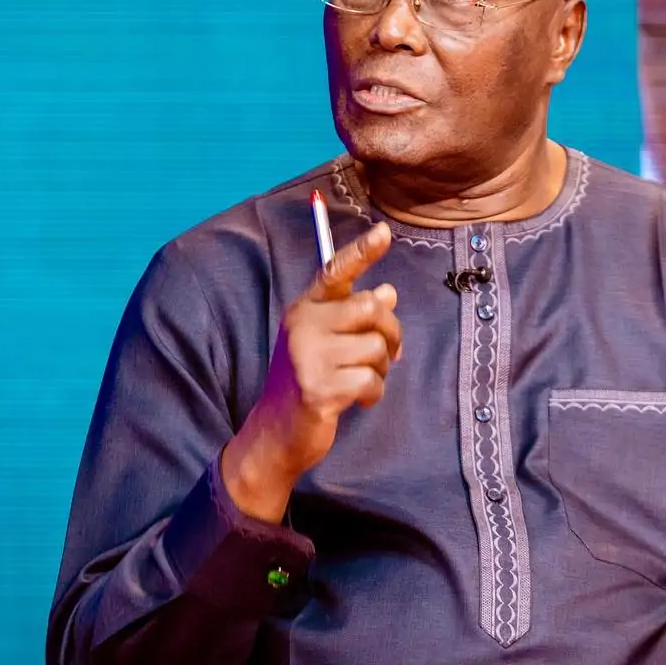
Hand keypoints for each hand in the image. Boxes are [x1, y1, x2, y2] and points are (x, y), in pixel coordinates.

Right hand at [221, 221, 400, 521]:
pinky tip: (358, 401)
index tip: (384, 232)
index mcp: (305, 308)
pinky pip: (371, 380)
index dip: (361, 251)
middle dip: (390, 332)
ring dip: (381, 369)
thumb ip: (353, 317)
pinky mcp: (318, 388)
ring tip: (362, 380)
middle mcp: (303, 325)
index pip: (335, 271)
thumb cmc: (308, 380)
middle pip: (370, 308)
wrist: (275, 433)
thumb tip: (388, 292)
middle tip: (387, 353)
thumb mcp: (327, 342)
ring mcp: (308, 356)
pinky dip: (373, 393)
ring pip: (377, 347)